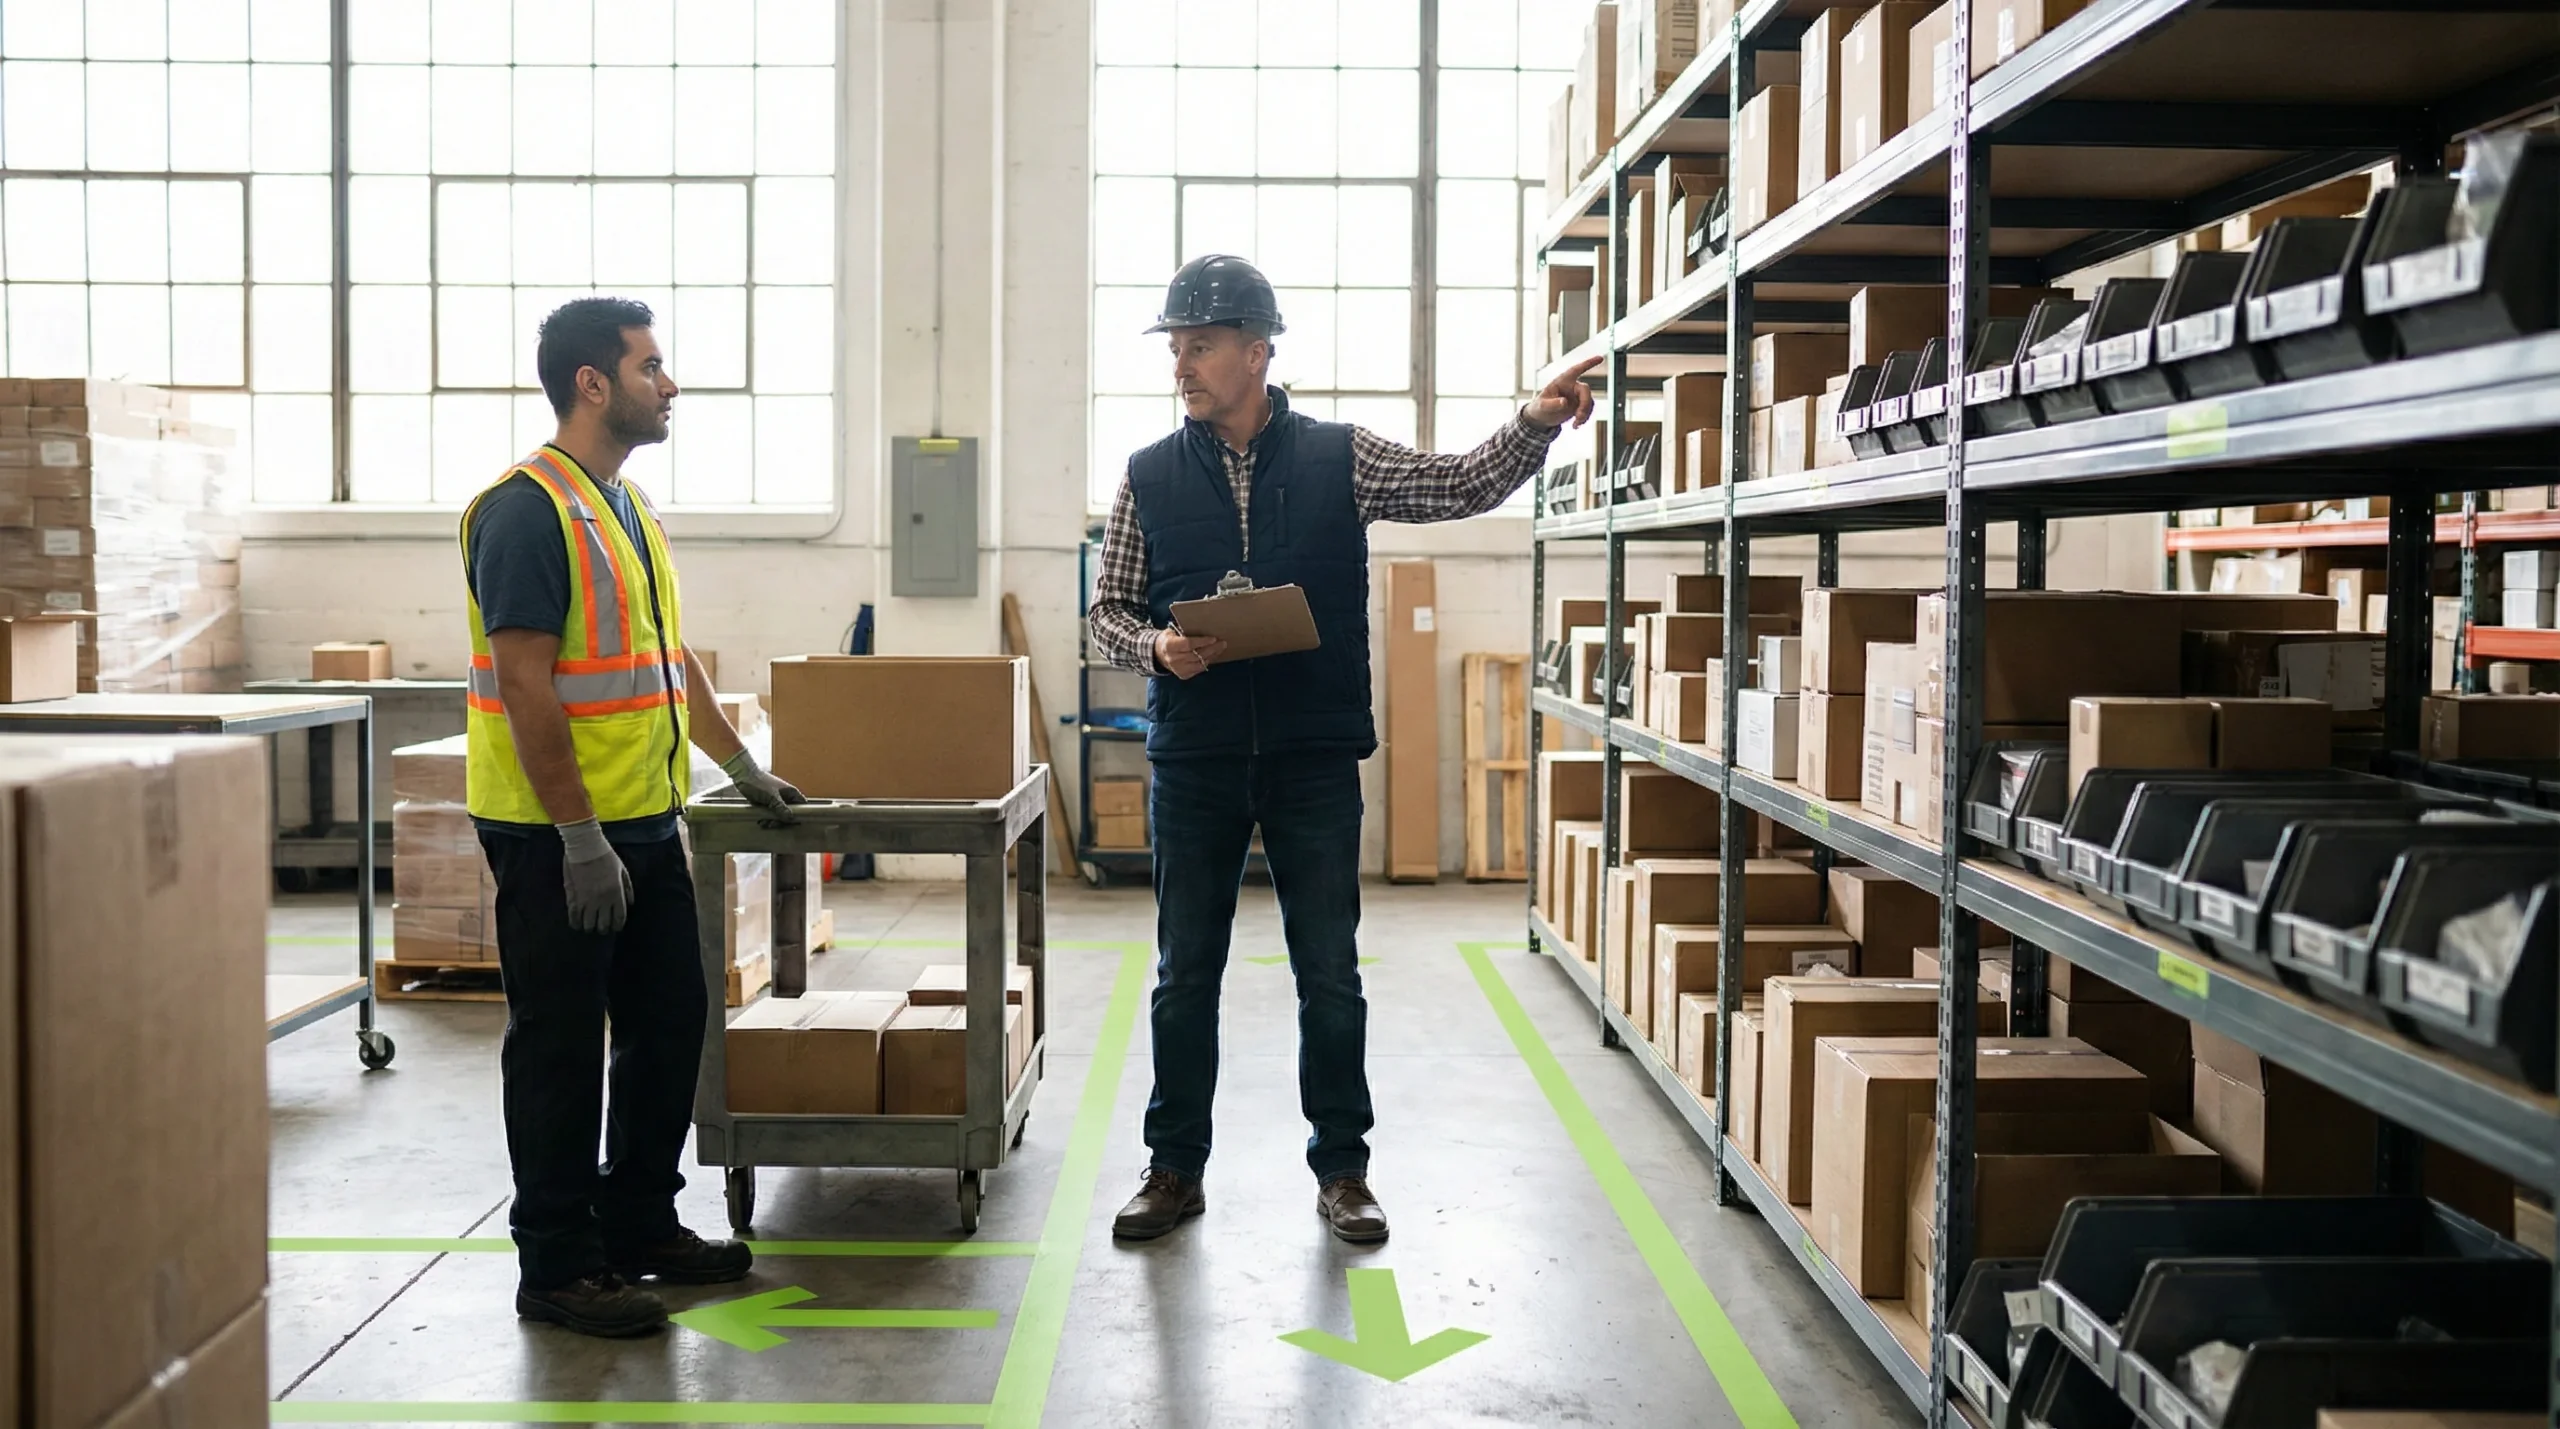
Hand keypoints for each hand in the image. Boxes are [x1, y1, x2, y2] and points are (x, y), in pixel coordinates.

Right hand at [557, 818, 632, 934]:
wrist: (585, 847)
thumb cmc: (606, 856)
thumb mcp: (622, 870)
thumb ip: (628, 888)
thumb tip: (630, 903)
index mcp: (616, 894)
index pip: (619, 917)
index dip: (617, 926)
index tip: (616, 928)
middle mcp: (603, 900)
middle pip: (604, 924)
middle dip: (604, 929)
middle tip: (602, 928)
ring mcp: (587, 900)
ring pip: (588, 923)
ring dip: (590, 927)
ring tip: (590, 927)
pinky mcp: (573, 897)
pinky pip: (573, 916)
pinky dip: (575, 923)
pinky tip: (577, 924)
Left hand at [721, 749, 807, 822]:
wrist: (743, 776)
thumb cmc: (759, 783)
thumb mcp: (771, 797)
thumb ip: (781, 809)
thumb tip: (790, 818)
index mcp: (791, 792)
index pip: (802, 805)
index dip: (799, 815)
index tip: (792, 823)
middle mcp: (785, 797)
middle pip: (790, 813)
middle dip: (782, 821)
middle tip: (773, 824)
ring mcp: (776, 800)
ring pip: (779, 815)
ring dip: (773, 821)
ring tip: (764, 823)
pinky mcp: (767, 803)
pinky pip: (770, 814)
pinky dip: (767, 818)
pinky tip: (761, 821)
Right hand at [1153, 628, 1226, 679]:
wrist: (1158, 654)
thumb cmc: (1169, 639)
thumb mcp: (1172, 632)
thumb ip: (1184, 631)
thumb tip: (1204, 627)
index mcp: (1170, 646)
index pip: (1189, 644)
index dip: (1202, 641)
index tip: (1213, 638)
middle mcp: (1173, 659)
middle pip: (1197, 654)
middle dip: (1212, 648)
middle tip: (1222, 643)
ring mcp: (1178, 669)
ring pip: (1200, 663)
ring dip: (1212, 656)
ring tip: (1221, 648)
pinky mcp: (1183, 675)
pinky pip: (1199, 669)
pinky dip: (1207, 662)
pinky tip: (1213, 655)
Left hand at [1523, 354, 1602, 428]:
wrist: (1541, 419)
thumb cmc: (1539, 408)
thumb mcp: (1542, 406)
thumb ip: (1552, 404)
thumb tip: (1564, 402)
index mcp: (1562, 381)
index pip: (1576, 369)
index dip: (1588, 363)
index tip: (1600, 358)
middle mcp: (1571, 387)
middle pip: (1585, 390)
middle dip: (1584, 404)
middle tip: (1578, 417)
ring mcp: (1576, 396)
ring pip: (1589, 401)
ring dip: (1585, 413)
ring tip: (1576, 424)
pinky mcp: (1579, 405)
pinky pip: (1587, 409)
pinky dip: (1584, 418)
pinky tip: (1576, 425)